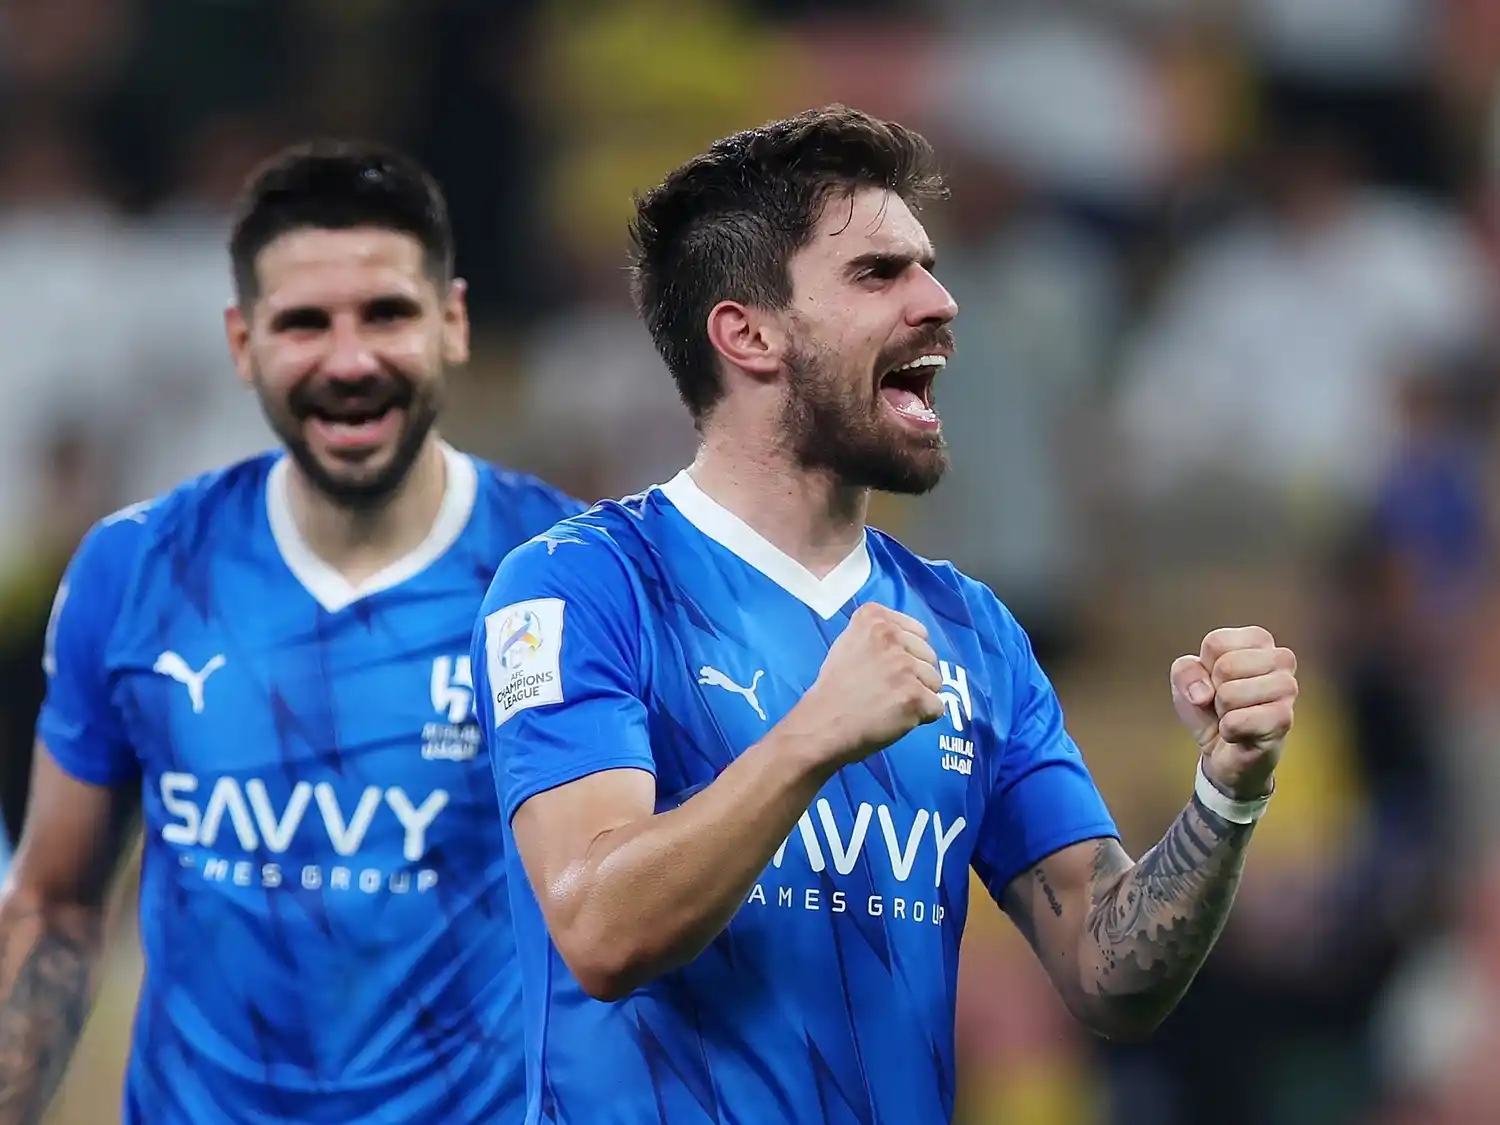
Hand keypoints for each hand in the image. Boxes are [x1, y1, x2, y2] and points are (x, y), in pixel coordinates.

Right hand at [797, 603, 944, 766]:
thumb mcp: (848, 644)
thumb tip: (907, 641)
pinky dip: (921, 717)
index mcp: (873, 617)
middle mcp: (890, 635)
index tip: (886, 668)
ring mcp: (903, 665)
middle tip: (886, 690)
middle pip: (929, 656)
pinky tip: (896, 718)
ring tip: (890, 704)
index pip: (918, 632)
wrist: (822, 724)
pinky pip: (937, 708)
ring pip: (935, 682)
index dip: (908, 654)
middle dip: (915, 675)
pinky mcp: (914, 695)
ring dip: (919, 696)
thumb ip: (876, 636)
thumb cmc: (834, 688)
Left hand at [1170, 626, 1296, 799]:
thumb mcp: (1186, 682)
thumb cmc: (1210, 708)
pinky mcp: (1285, 719)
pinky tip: (1240, 733)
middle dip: (1214, 691)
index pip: (1216, 643)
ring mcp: (1288, 688)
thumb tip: (1204, 693)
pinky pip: (1237, 721)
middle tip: (1225, 703)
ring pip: (1231, 693)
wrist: (1224, 751)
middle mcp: (1281, 658)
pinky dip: (1228, 731)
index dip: (1204, 668)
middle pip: (1226, 666)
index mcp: (1258, 639)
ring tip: (1234, 715)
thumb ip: (1185, 671)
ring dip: (1223, 711)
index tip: (1214, 681)